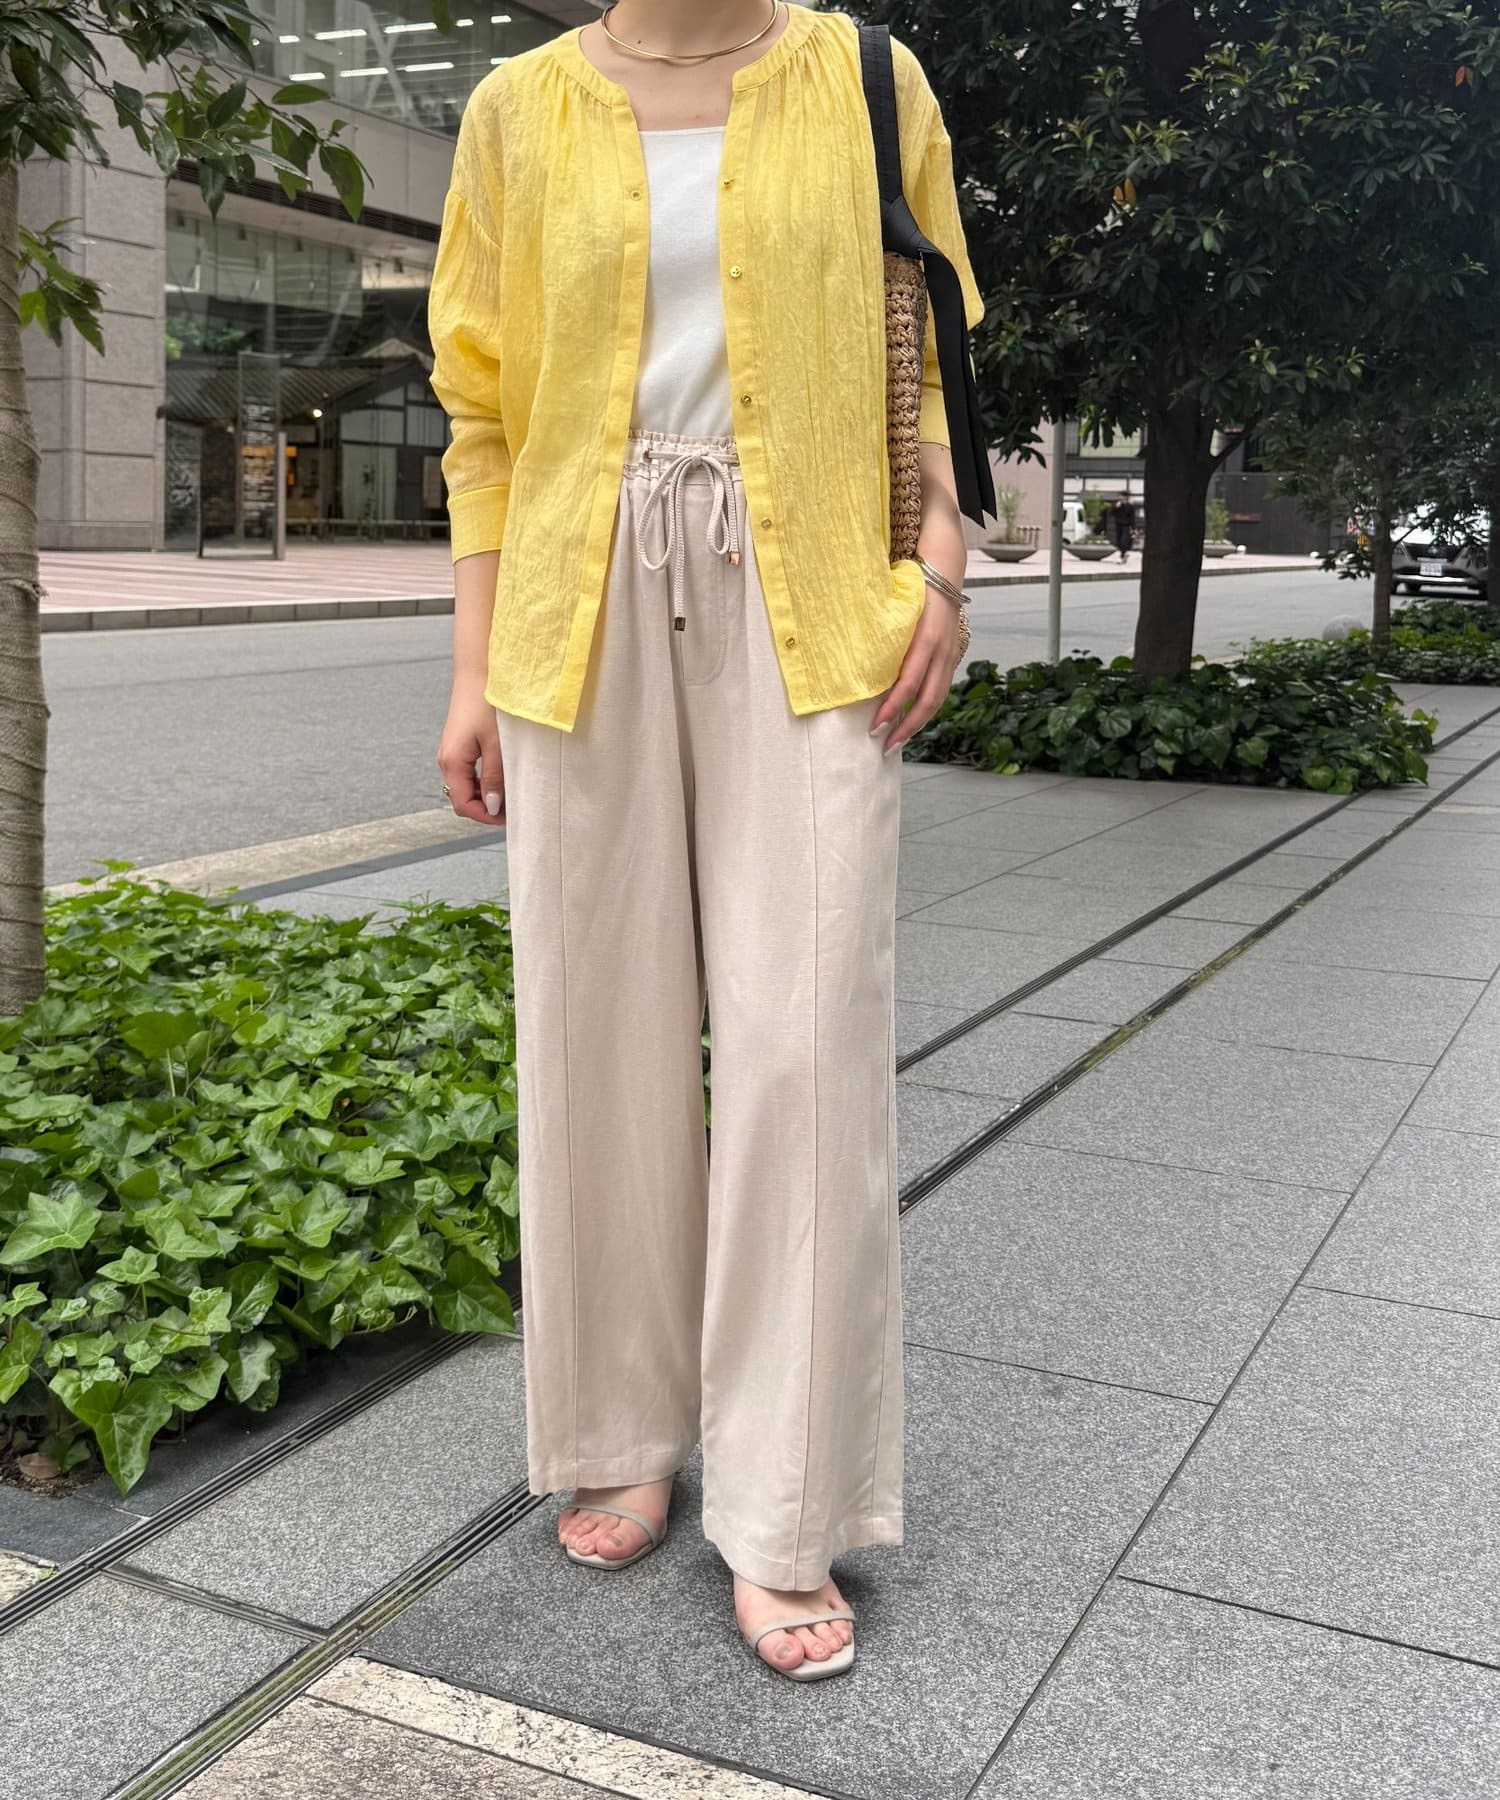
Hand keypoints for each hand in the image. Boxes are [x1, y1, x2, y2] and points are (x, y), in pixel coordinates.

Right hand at [437, 687, 506, 826]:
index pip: (463, 805)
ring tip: (510, 791)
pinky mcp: (459, 745)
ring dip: (486, 794)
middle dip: (486, 808)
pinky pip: (468, 773)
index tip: (509, 817)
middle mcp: (446, 760)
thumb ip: (493, 778)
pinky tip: (501, 776)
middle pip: (462, 798)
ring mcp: (451, 753)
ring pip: (466, 786)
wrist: (478, 673)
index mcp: (452, 762)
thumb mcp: (496, 745)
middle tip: (513, 807)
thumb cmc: (487, 704)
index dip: (485, 816)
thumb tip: (492, 806)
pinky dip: (483, 780)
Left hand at [869, 587, 963, 756]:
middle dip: (906, 727)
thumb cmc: (912, 589)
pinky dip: (925, 710)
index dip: (892, 709)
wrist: (944, 573)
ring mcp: (949, 656)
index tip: (875, 727)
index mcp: (925, 639)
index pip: (909, 684)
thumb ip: (884, 638)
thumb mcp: (896, 610)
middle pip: (927, 700)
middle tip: (885, 745)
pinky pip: (939, 691)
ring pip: (937, 700)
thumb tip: (858, 669)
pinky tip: (911, 720)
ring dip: (917, 724)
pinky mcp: (951, 658)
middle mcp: (941, 651)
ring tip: (897, 741)